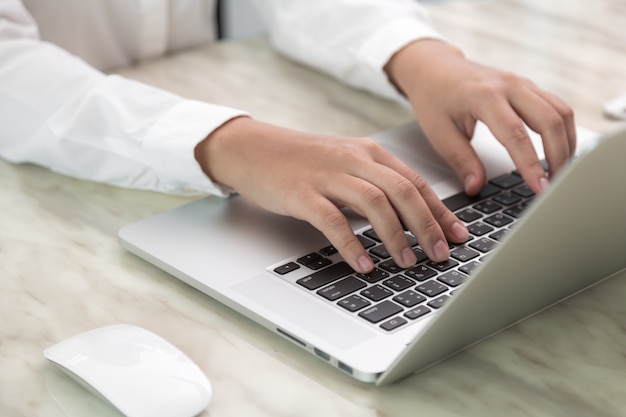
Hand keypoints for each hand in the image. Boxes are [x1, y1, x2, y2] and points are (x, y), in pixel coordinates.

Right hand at [195, 117, 468, 272]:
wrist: (252, 148)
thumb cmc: (302, 162)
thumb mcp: (345, 165)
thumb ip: (374, 185)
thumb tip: (408, 219)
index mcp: (369, 152)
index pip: (415, 182)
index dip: (441, 211)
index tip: (458, 236)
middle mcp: (353, 159)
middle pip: (403, 191)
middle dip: (427, 225)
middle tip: (440, 254)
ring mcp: (327, 174)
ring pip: (374, 203)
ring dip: (396, 236)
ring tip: (408, 263)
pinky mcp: (301, 192)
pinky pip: (333, 220)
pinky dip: (352, 244)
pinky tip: (364, 264)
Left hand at [385, 40, 576, 195]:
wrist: (434, 68)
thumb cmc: (434, 98)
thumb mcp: (439, 134)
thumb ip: (461, 161)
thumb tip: (476, 188)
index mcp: (484, 96)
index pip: (516, 134)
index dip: (531, 164)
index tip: (540, 188)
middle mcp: (509, 86)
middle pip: (551, 120)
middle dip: (559, 156)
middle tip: (555, 185)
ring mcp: (522, 83)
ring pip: (561, 111)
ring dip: (567, 143)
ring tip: (560, 173)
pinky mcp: (528, 87)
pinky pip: (557, 107)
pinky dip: (563, 130)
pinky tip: (560, 151)